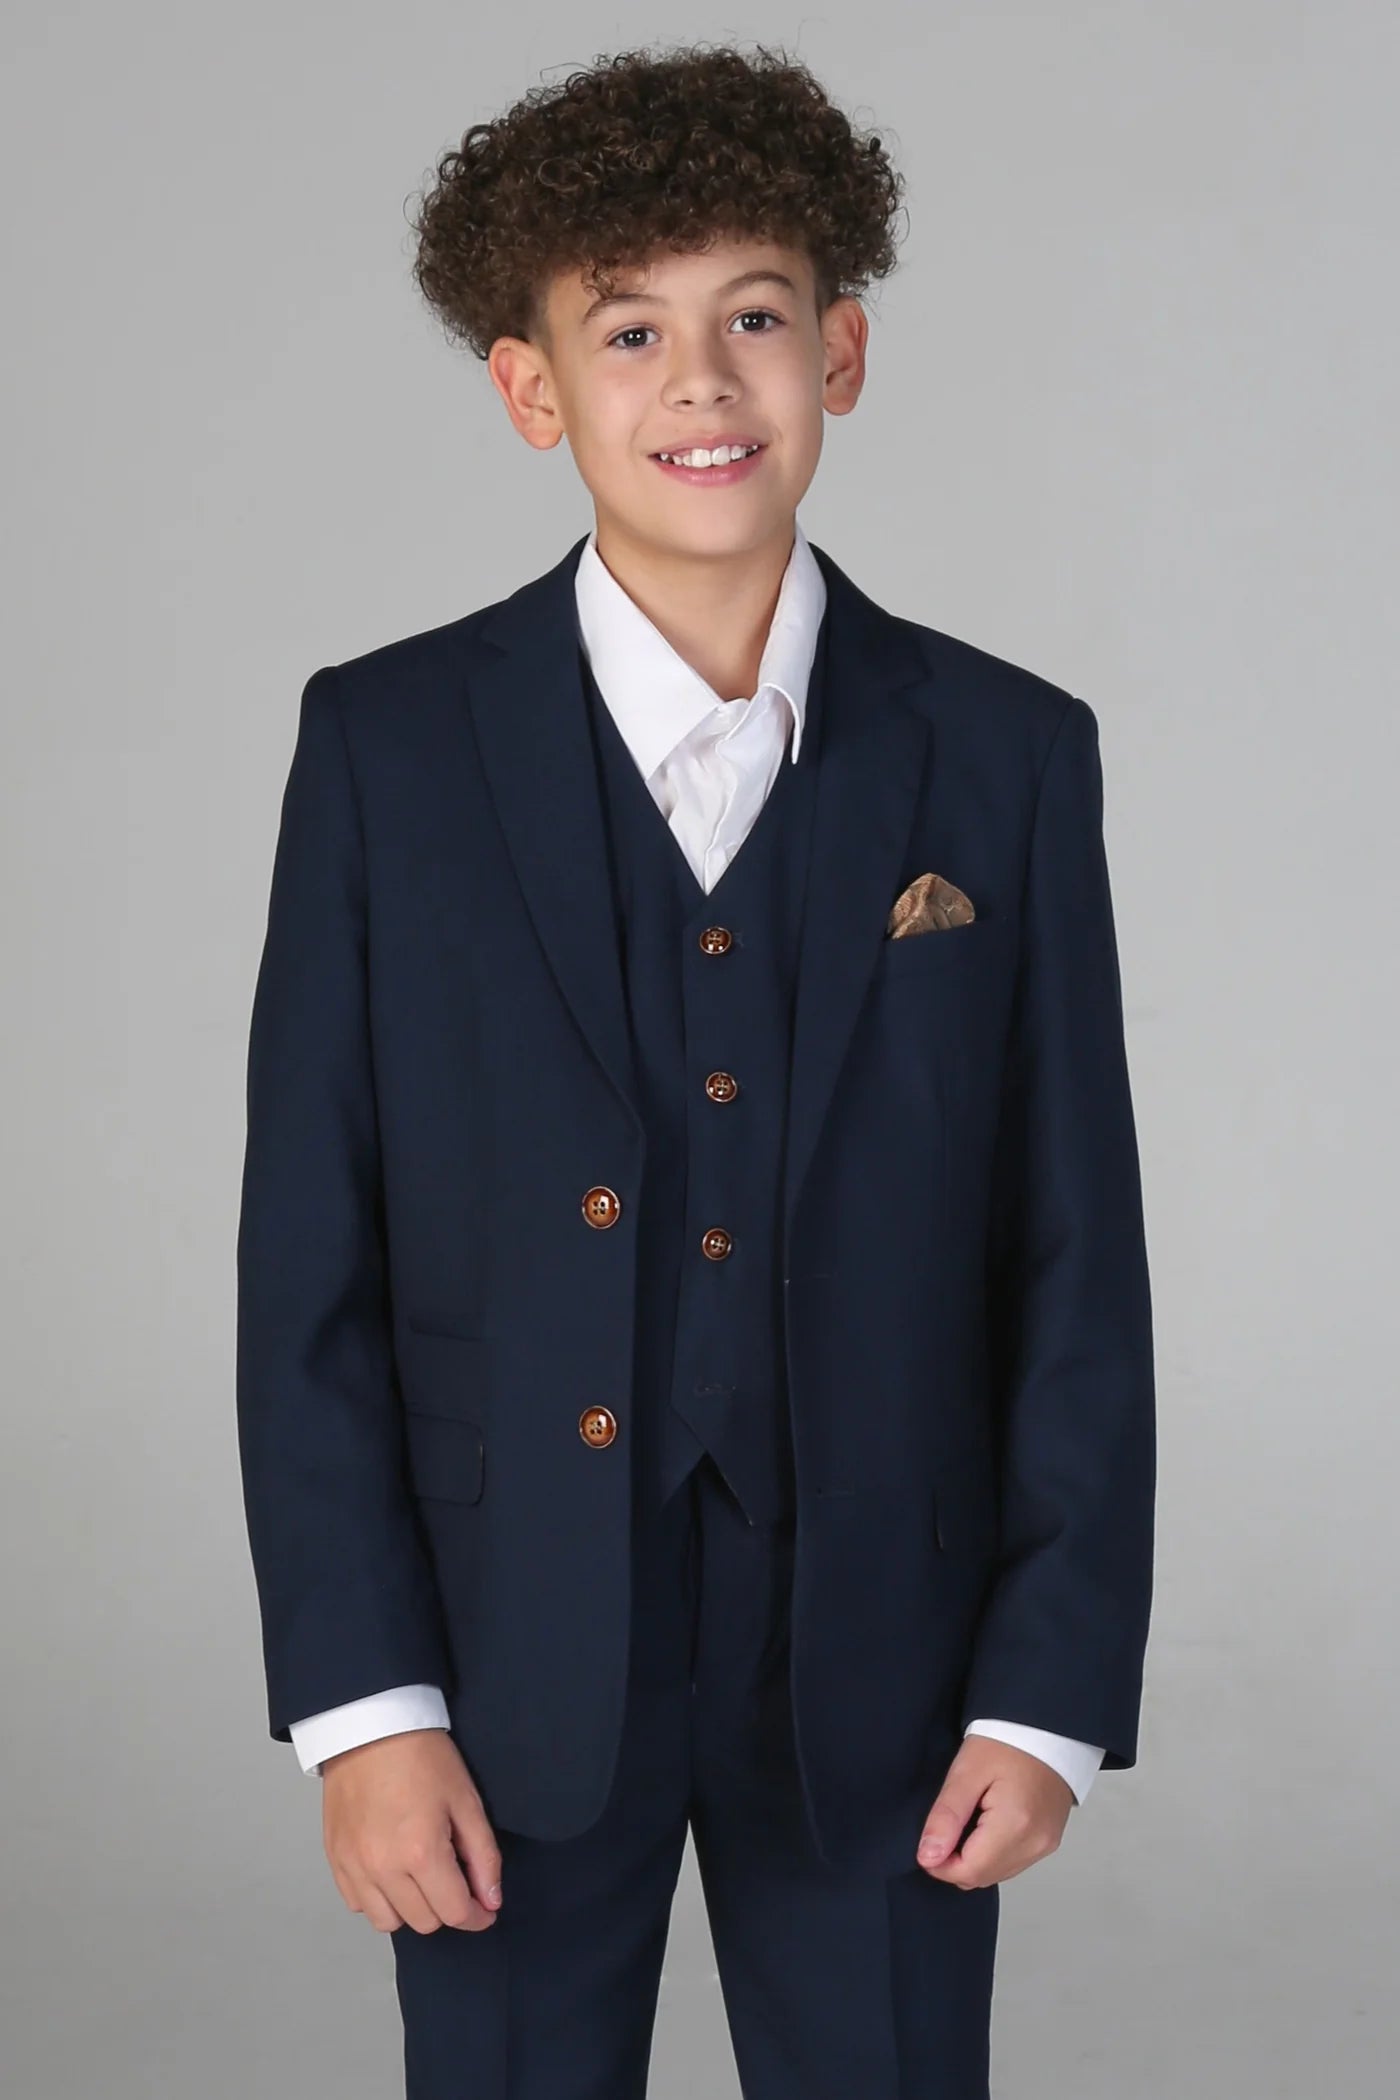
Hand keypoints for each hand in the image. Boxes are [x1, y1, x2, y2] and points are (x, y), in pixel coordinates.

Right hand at [320, 1728, 502, 1933]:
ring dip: (410, 1909)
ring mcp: (354, 1867)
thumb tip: (490, 1900)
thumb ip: (483, 1856)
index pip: (454, 1913)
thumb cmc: (422, 1756)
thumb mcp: (466, 1799)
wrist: (369, 1727)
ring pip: (387, 1922)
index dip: (477, 1916)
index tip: (485, 1909)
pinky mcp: (335, 1860)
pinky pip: (358, 1904)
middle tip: (455, 1880)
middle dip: (446, 1909)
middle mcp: (383, 1868)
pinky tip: (391, 1872)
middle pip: (423, 1922)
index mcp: (421, 1852)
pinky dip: (377, 1898)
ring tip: (420, 1878)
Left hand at [915, 1736, 1072, 1887]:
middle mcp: (1035, 1843)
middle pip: (982, 1877)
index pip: (968, 1872)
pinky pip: (1012, 1863)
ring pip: (996, 1874)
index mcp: (1015, 1825)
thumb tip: (928, 1856)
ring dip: (974, 1858)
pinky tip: (986, 1824)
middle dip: (955, 1862)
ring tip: (969, 1818)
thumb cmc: (1006, 1742)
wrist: (1045, 1727)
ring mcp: (1045, 1845)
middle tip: (946, 1824)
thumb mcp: (966, 1771)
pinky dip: (992, 1853)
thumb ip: (946, 1816)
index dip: (939, 1864)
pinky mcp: (1048, 1842)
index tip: (929, 1840)